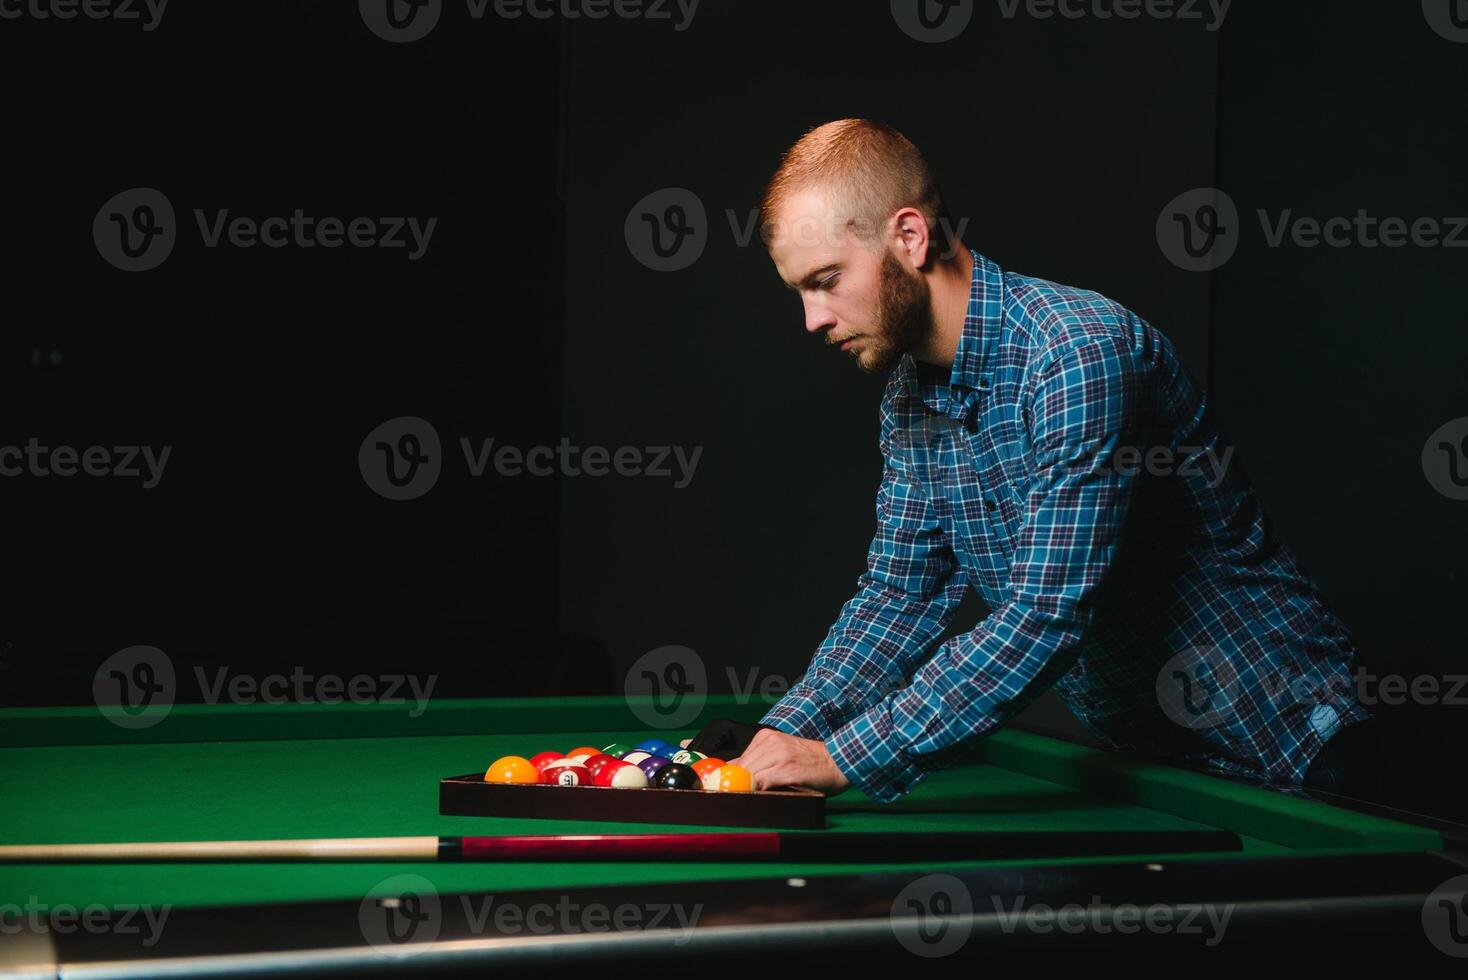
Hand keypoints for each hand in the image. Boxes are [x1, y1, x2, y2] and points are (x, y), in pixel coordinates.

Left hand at [728, 729, 851, 795]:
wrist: (840, 762)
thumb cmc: (811, 763)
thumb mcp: (781, 755)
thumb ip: (758, 763)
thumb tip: (730, 775)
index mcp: (766, 737)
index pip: (735, 761)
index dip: (729, 779)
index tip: (723, 790)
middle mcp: (771, 742)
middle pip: (739, 770)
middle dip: (737, 786)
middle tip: (738, 799)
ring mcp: (779, 755)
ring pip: (748, 776)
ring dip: (749, 791)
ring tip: (759, 798)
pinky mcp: (788, 769)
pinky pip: (762, 783)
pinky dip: (759, 793)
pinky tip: (767, 797)